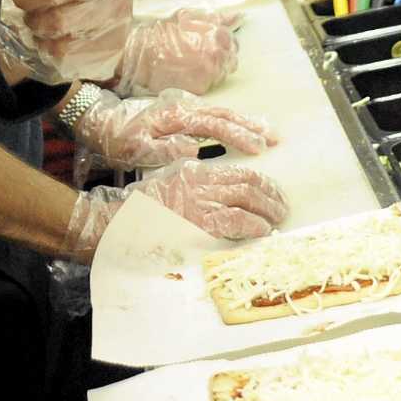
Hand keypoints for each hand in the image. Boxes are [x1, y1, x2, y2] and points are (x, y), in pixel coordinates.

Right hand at [63, 159, 287, 259]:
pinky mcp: (202, 221)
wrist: (118, 222)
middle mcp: (201, 180)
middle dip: (273, 196)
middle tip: (282, 209)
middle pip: (250, 183)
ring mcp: (202, 200)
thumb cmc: (140, 210)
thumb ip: (194, 187)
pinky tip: (262, 230)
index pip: (239, 172)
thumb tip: (221, 198)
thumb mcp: (168, 186)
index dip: (263, 183)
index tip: (273, 193)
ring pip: (250, 199)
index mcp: (194, 170)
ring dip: (269, 211)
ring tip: (277, 220)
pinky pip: (240, 220)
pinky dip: (256, 225)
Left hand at [67, 85, 274, 167]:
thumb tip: (194, 148)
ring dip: (244, 122)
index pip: (213, 124)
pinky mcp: (180, 110)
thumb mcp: (134, 148)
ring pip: (220, 111)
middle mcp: (181, 106)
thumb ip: (164, 149)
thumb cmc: (116, 138)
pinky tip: (243, 127)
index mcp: (173, 116)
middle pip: (223, 114)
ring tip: (268, 133)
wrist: (99, 119)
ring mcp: (182, 105)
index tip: (259, 148)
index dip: (238, 136)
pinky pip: (212, 113)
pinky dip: (231, 120)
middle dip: (250, 126)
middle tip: (275, 138)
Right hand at [116, 8, 240, 95]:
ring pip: (223, 72)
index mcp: (215, 34)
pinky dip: (202, 79)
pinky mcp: (201, 88)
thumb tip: (238, 16)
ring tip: (191, 63)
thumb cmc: (157, 34)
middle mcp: (217, 54)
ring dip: (213, 68)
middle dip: (220, 55)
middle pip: (231, 57)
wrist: (135, 57)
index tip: (211, 41)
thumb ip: (213, 17)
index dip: (222, 40)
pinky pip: (211, 84)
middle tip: (199, 53)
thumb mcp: (183, 17)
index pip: (232, 40)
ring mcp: (210, 72)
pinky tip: (187, 73)